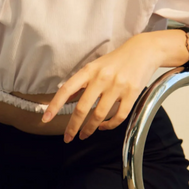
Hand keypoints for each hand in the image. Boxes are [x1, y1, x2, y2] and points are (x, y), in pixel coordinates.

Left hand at [42, 30, 188, 142]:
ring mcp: (117, 86)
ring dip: (90, 129)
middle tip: (68, 137)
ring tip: (84, 135)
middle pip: (82, 108)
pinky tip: (103, 127)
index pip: (67, 89)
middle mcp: (102, 78)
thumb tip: (65, 100)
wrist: (143, 51)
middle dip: (73, 126)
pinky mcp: (132, 93)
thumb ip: (81, 83)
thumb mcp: (95, 66)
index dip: (54, 105)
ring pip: (99, 115)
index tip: (45, 118)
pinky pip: (118, 116)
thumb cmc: (116, 61)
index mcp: (89, 70)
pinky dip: (109, 125)